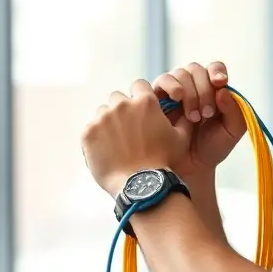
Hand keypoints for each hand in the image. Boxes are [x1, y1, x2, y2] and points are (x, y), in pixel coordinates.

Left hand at [81, 80, 187, 197]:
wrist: (141, 186)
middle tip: (128, 130)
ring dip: (108, 123)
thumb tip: (184, 111)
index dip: (139, 96)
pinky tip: (106, 152)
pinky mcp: (88, 133)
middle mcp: (122, 105)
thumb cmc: (164, 163)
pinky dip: (96, 138)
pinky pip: (90, 129)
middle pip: (117, 98)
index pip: (138, 85)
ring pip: (102, 113)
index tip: (140, 109)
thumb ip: (181, 119)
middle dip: (122, 110)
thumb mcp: (181, 139)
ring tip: (117, 144)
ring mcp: (103, 118)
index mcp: (145, 102)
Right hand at [151, 61, 246, 182]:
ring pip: (180, 74)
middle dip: (204, 89)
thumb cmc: (211, 149)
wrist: (190, 167)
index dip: (217, 71)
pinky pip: (162, 81)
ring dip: (190, 93)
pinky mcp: (157, 97)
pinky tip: (178, 99)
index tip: (220, 83)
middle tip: (208, 113)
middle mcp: (193, 87)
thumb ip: (234, 111)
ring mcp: (174, 91)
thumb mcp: (231, 132)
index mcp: (213, 90)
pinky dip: (171, 86)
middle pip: (196, 69)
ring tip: (194, 117)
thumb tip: (222, 90)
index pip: (214, 68)